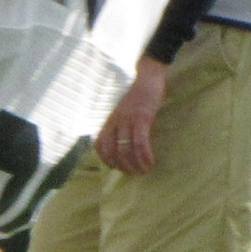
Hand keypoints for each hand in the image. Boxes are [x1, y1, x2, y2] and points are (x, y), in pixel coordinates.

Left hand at [96, 57, 168, 173]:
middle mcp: (115, 122)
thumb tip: (122, 146)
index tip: (115, 168)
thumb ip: (120, 126)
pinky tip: (150, 162)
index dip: (106, 159)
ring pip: (126, 149)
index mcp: (109, 121)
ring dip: (134, 165)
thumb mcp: (122, 112)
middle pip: (112, 151)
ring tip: (143, 171)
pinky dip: (145, 156)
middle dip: (122, 166)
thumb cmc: (137, 97)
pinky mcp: (142, 118)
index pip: (100, 145)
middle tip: (133, 173)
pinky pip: (141, 142)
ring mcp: (127, 120)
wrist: (147, 78)